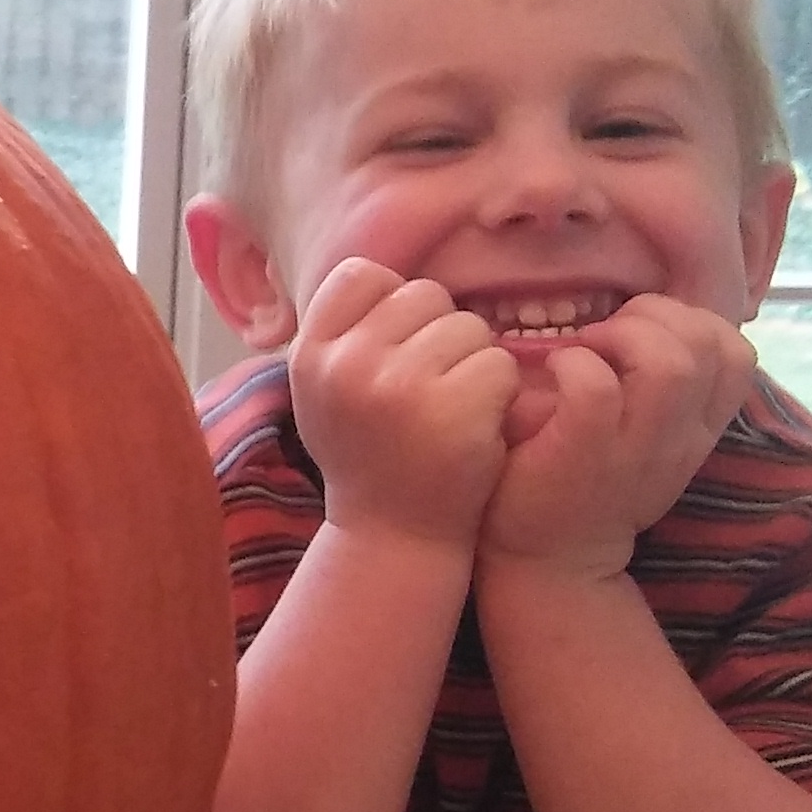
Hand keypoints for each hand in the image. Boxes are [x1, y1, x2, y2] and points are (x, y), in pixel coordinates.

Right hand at [285, 257, 519, 552]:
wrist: (392, 538)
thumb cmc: (367, 456)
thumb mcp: (325, 392)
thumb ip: (344, 334)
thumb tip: (382, 273)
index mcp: (311, 355)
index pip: (361, 273)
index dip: (391, 302)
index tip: (395, 348)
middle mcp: (349, 365)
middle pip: (424, 294)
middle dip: (438, 334)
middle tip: (427, 390)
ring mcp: (401, 388)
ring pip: (469, 326)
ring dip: (474, 363)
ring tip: (450, 409)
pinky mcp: (455, 412)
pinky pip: (500, 364)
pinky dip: (501, 394)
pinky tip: (476, 429)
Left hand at [479, 294, 758, 581]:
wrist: (551, 563)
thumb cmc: (588, 485)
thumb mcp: (649, 442)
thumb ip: (666, 394)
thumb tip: (650, 323)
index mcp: (698, 429)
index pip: (737, 353)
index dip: (694, 322)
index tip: (645, 333)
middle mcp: (679, 438)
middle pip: (712, 345)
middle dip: (657, 316)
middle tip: (607, 336)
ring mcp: (636, 448)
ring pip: (670, 364)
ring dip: (623, 335)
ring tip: (587, 348)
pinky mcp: (585, 454)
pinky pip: (596, 387)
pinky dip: (572, 364)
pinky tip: (554, 372)